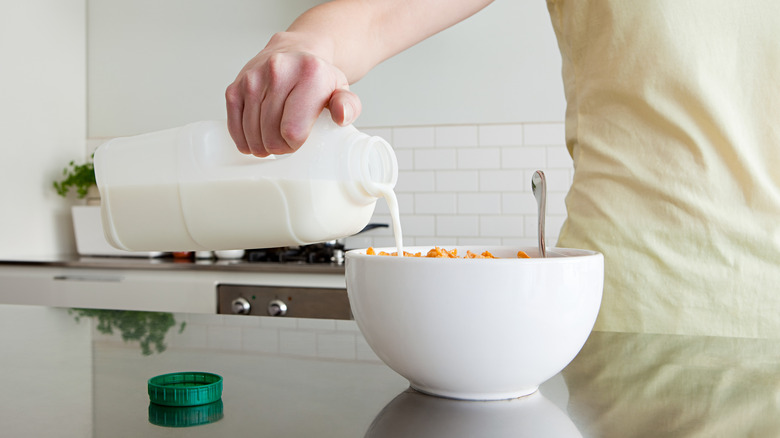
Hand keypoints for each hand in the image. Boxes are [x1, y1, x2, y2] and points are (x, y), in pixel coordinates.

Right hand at [225, 33, 361, 156]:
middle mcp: (278, 71)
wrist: (296, 52)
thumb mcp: (341, 90)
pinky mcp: (235, 86)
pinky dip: (243, 138)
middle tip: (286, 142)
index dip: (294, 144)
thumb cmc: (318, 78)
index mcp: (309, 74)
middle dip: (278, 147)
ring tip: (272, 140)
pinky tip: (254, 139)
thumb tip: (341, 116)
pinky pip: (234, 124)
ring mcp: (253, 78)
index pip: (292, 130)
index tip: (299, 140)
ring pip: (252, 132)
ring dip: (261, 145)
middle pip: (270, 134)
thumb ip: (348, 106)